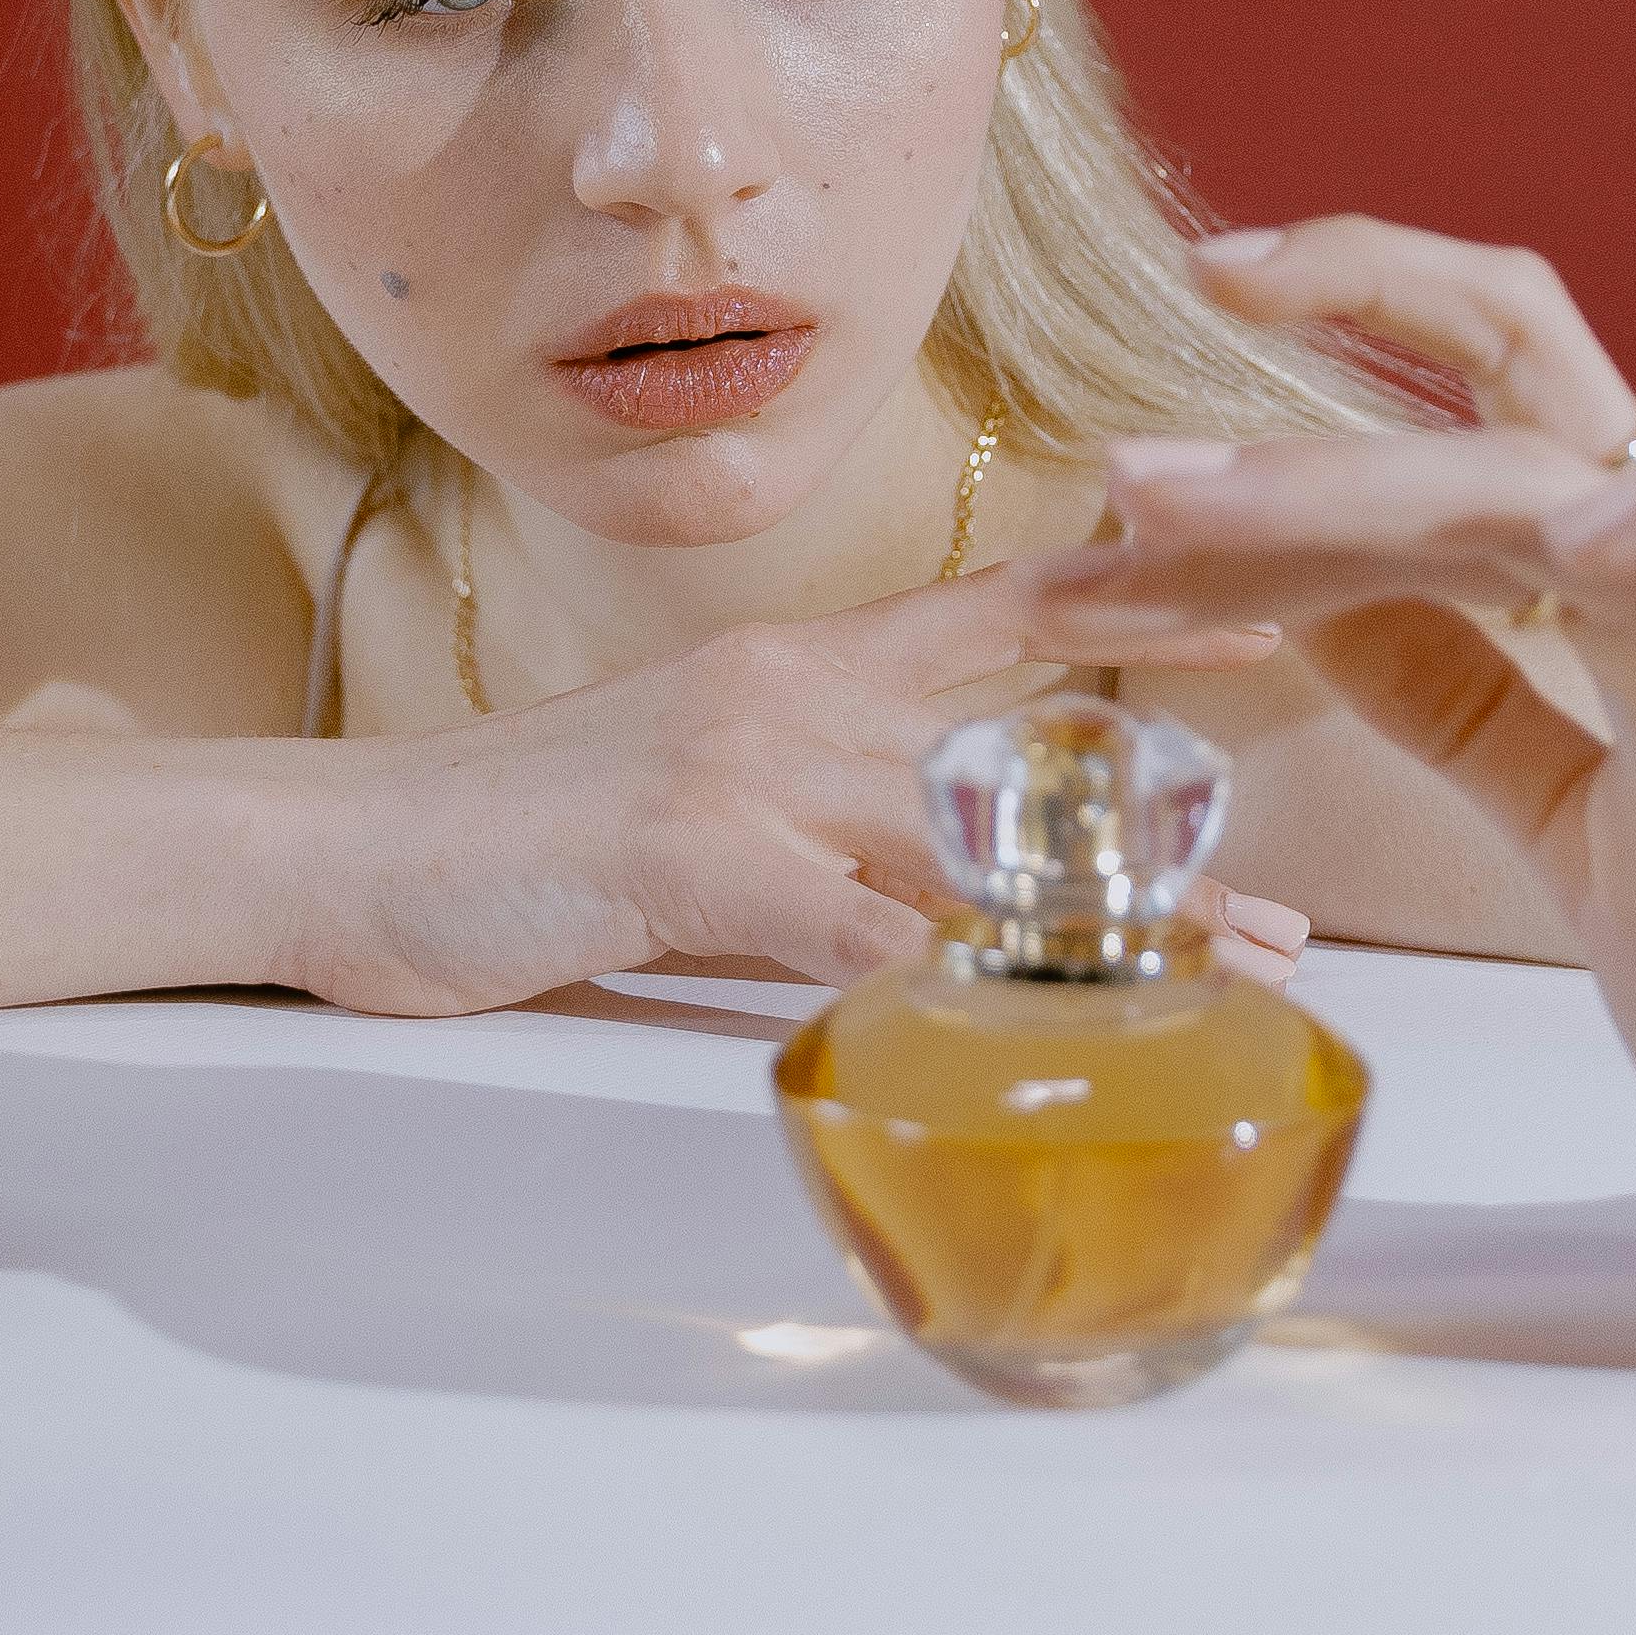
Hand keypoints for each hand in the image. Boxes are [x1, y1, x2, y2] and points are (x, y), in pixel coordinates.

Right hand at [268, 565, 1308, 1018]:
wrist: (344, 846)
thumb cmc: (521, 829)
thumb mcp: (694, 784)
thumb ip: (818, 806)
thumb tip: (932, 875)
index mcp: (798, 666)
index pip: (1003, 607)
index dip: (1142, 604)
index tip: (1268, 617)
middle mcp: (791, 694)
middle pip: (1027, 747)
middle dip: (1169, 830)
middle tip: (1291, 916)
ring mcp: (743, 769)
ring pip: (971, 837)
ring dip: (1107, 920)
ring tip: (1221, 980)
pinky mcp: (691, 856)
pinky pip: (854, 928)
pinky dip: (951, 983)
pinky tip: (1031, 1030)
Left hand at [1010, 244, 1635, 1357]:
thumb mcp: (1580, 843)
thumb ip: (1477, 715)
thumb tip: (1326, 614)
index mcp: (1626, 627)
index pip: (1436, 464)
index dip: (1270, 474)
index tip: (1099, 520)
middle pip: (1516, 374)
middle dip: (1316, 365)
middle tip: (1120, 447)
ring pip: (1586, 463)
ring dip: (1376, 468)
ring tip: (1208, 501)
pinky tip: (1582, 539)